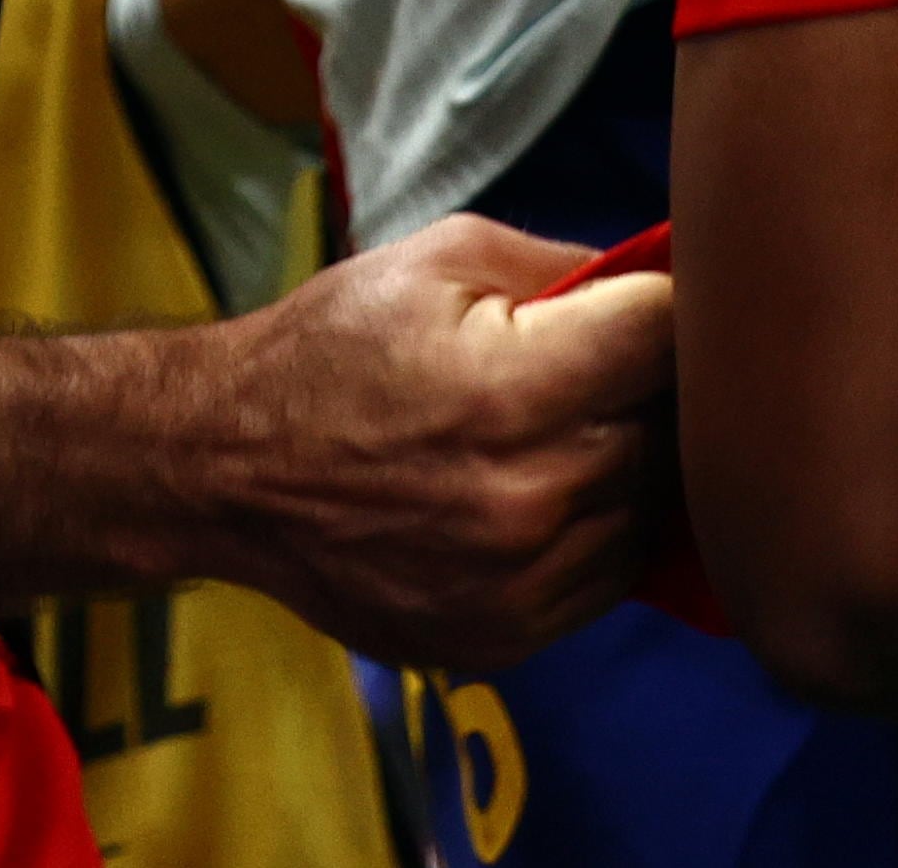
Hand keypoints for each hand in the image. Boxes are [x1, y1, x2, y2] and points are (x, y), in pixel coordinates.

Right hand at [207, 211, 672, 666]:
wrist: (223, 465)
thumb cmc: (327, 350)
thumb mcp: (429, 262)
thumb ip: (560, 264)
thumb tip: (662, 281)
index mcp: (514, 390)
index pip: (669, 342)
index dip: (663, 312)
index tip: (638, 310)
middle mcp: (531, 496)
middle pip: (674, 437)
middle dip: (640, 394)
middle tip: (586, 372)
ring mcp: (522, 579)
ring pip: (651, 516)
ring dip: (622, 472)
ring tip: (551, 437)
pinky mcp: (509, 635)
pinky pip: (608, 580)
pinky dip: (588, 536)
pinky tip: (529, 498)